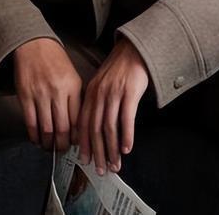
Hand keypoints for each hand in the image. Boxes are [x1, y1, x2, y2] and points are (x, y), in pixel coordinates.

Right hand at [13, 37, 82, 152]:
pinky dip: (34, 136)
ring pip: (46, 130)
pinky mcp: (25, 97)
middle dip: (63, 146)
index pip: (78, 120)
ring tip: (50, 148)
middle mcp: (58, 92)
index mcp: (73, 86)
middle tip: (63, 150)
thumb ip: (76, 97)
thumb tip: (79, 124)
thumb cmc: (55, 60)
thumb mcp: (73, 75)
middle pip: (62, 129)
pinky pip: (30, 123)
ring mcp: (40, 95)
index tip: (77, 144)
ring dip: (48, 144)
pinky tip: (37, 139)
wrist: (34, 45)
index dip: (77, 137)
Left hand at [76, 35, 149, 174]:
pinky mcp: (130, 92)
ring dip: (112, 149)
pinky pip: (126, 118)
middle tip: (102, 169)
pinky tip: (127, 147)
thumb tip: (93, 127)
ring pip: (110, 127)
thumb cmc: (119, 67)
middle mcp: (99, 94)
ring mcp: (114, 93)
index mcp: (90, 93)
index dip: (85, 145)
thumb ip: (96, 101)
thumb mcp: (101, 82)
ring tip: (116, 164)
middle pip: (95, 130)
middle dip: (98, 153)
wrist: (134, 48)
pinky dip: (126, 135)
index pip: (83, 124)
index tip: (87, 161)